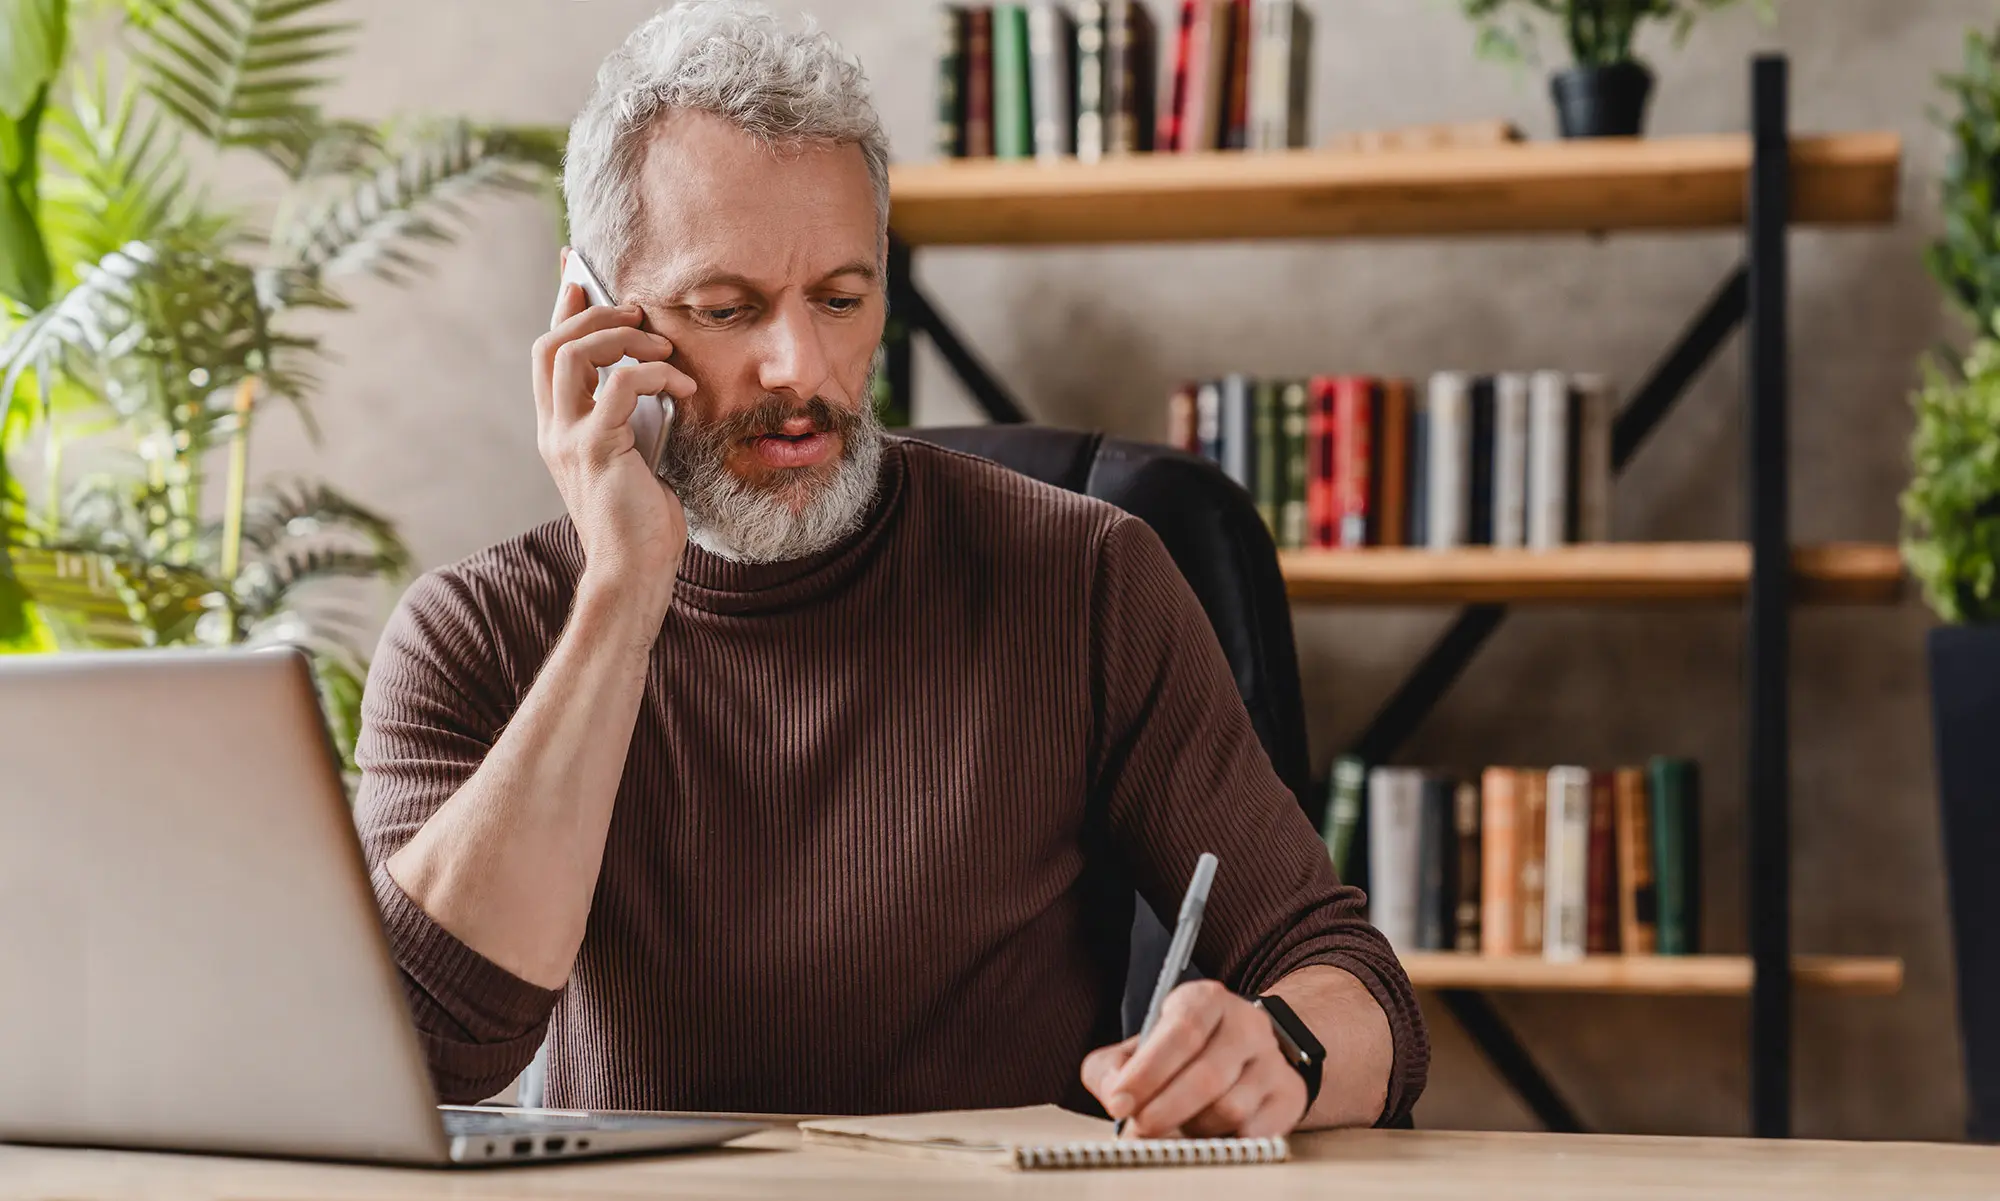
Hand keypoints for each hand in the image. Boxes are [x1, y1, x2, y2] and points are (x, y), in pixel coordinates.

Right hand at [532, 264, 697, 610]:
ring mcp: (569, 439)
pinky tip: (685, 385)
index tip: (578, 271)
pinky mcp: (598, 450)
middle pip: (551, 344)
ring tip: (665, 346)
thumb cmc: (642, 521)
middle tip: (639, 312)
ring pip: (572, 354)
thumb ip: (630, 418)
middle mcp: (554, 430)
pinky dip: (656, 372)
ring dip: (623, 337)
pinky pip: (622, 386)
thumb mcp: (635, 456)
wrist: (635, 573)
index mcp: (558, 428)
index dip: (562, 308)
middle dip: (594, 314)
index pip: (547, 353)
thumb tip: (654, 375)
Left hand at [1080, 980, 1306, 1138]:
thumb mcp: (1139, 1046)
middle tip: (1139, 1129)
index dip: (1147, 1072)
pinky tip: (1209, 1133)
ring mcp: (1272, 1059)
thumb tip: (1116, 1098)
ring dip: (1194, 1127)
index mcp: (1205, 1000)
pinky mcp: (1289, 1094)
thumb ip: (1112, 1069)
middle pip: (1207, 1076)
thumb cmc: (1181, 1054)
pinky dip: (1224, 1141)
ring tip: (1179, 1125)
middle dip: (1165, 1110)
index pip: (1181, 1033)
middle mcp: (1245, 1024)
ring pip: (1230, 1108)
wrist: (1246, 1053)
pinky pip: (1255, 1132)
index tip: (1119, 1103)